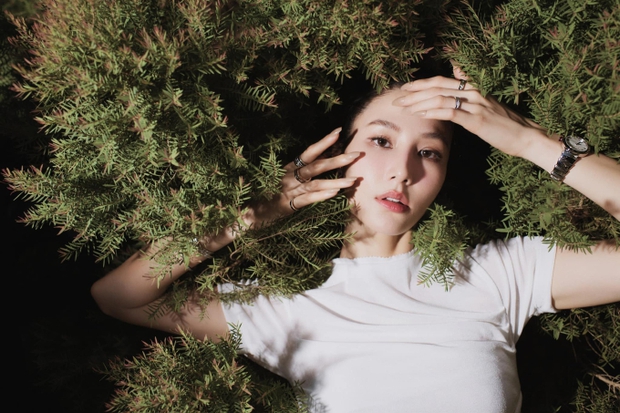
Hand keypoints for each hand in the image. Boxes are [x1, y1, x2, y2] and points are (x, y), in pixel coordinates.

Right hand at [244, 127, 360, 226]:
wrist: (247, 212)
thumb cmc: (266, 194)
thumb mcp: (283, 179)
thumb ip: (300, 172)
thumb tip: (323, 162)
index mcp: (289, 168)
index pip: (309, 152)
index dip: (324, 142)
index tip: (339, 132)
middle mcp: (289, 176)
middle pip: (317, 165)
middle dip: (338, 159)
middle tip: (356, 154)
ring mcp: (289, 190)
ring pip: (315, 183)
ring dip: (335, 181)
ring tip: (353, 180)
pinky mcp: (287, 206)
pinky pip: (307, 200)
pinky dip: (320, 196)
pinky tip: (334, 194)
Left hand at [392, 75, 546, 157]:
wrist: (526, 136)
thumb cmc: (505, 125)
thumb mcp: (487, 104)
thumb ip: (470, 90)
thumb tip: (458, 71)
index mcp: (474, 88)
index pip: (442, 81)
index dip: (422, 83)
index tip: (405, 88)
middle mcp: (473, 92)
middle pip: (437, 87)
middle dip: (414, 92)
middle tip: (397, 98)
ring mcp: (475, 105)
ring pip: (439, 98)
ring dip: (418, 103)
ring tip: (403, 108)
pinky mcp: (476, 119)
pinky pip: (449, 112)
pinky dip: (432, 112)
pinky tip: (419, 115)